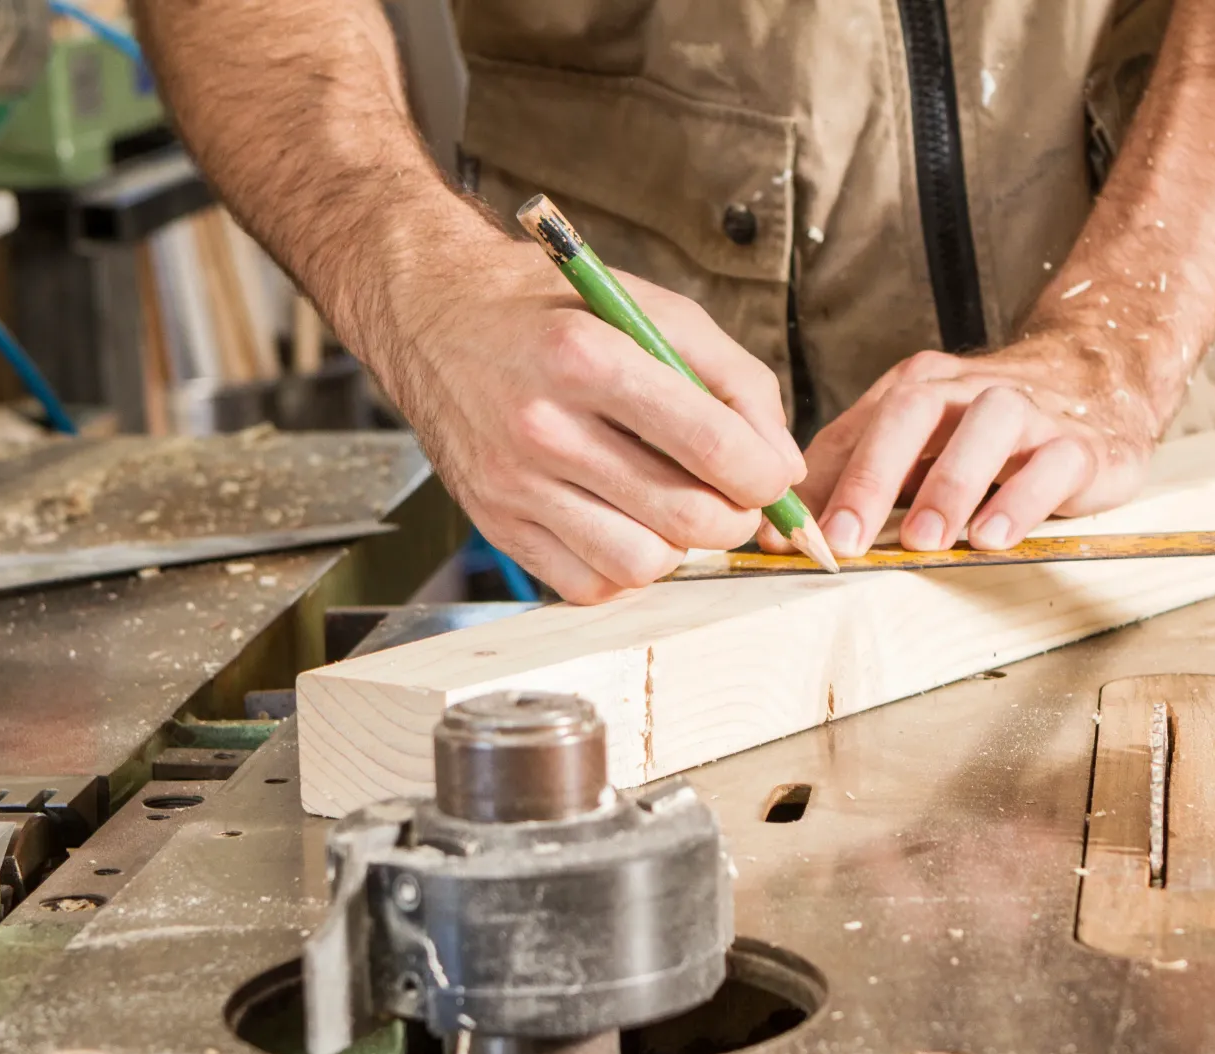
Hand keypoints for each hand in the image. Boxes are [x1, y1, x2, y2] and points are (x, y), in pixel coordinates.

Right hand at [368, 212, 803, 603]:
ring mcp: (515, 484)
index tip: (770, 476)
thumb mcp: (652, 308)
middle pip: (685, 518)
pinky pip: (589, 585)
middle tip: (733, 497)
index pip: (713, 447)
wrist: (432, 313)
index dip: (765, 476)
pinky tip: (625, 523)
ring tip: (671, 505)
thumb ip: (734, 380)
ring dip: (679, 547)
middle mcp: (545, 427)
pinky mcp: (496, 524)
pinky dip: (625, 568)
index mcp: (590, 359)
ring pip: (642, 564)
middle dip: (734, 517)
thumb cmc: (549, 308)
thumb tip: (783, 465)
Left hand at [760, 333, 1157, 557]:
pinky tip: (992, 537)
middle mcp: (968, 391)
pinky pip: (1053, 464)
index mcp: (918, 388)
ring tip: (924, 540)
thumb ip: (855, 482)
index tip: (787, 538)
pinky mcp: (1081, 445)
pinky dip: (1021, 501)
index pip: (858, 429)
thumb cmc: (988, 433)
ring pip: (988, 426)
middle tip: (845, 540)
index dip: (819, 485)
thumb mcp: (919, 449)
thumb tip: (780, 535)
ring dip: (951, 484)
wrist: (1100, 381)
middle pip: (912, 411)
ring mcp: (1029, 412)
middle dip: (871, 477)